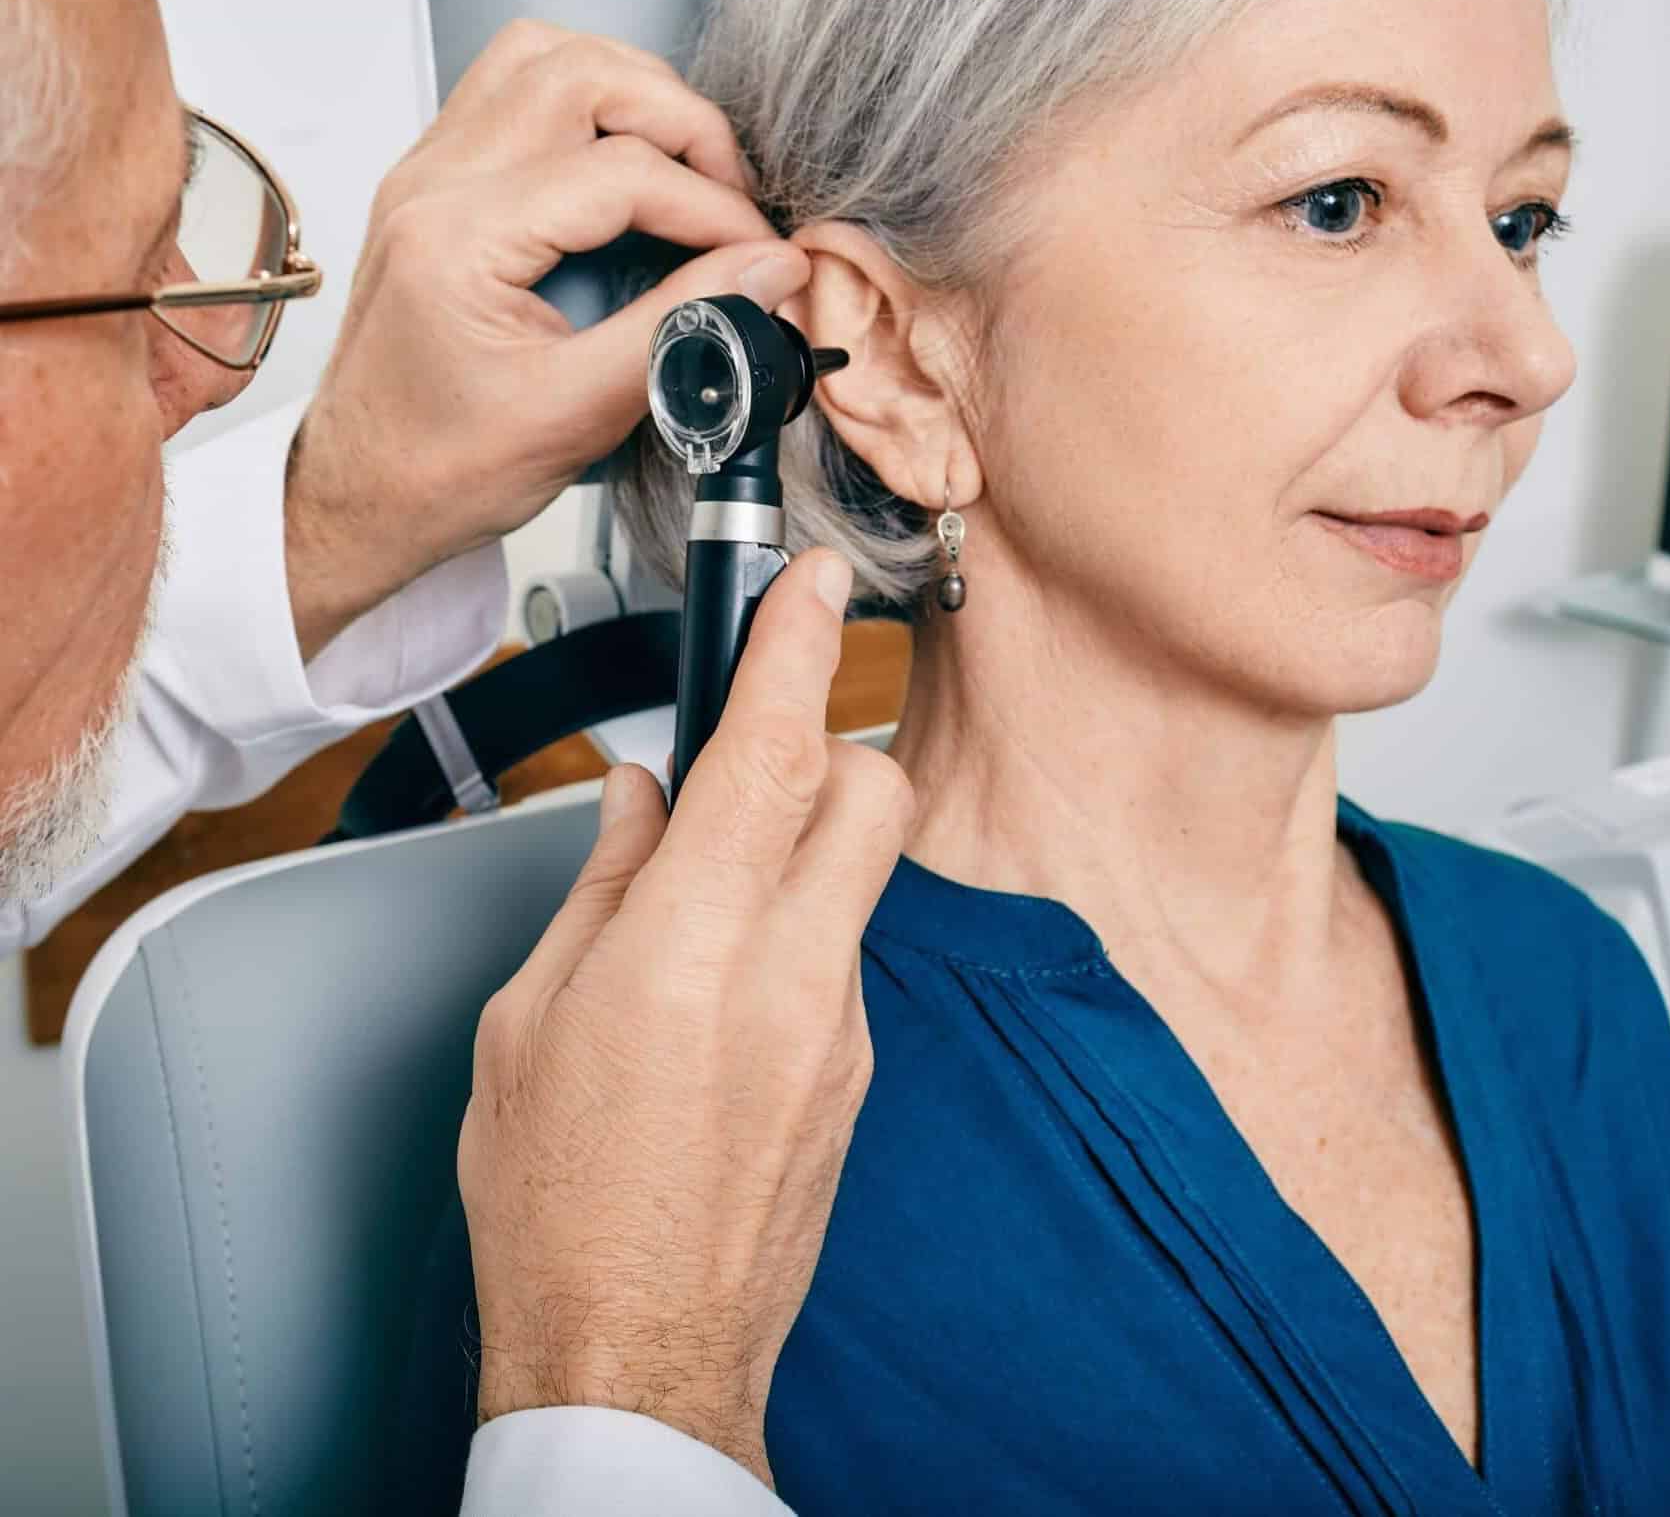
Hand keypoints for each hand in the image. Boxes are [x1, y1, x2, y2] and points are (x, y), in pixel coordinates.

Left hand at [283, 20, 808, 658]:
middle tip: (730, 195)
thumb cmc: (442, 468)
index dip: (713, 207)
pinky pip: (514, 93)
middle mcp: (433, 184)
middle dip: (680, 121)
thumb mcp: (581, 412)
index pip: (621, 172)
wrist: (362, 495)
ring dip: (630, 94)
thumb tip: (767, 270)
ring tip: (685, 168)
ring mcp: (427, 174)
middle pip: (580, 75)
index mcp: (459, 238)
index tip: (761, 254)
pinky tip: (627, 169)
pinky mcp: (435, 184)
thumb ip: (684, 327)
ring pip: (542, 59)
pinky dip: (587, 108)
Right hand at [457, 549, 913, 1485]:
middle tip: (754, 758)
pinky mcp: (862, 1070)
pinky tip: (726, 991)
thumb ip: (603, 886)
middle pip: (867, 791)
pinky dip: (800, 930)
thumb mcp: (532, 1024)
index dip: (793, 647)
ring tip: (707, 908)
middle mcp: (792, 977)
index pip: (770, 753)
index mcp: (692, 950)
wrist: (642, 1359)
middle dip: (823, 742)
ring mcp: (843, 1026)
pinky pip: (848, 951)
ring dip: (802, 847)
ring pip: (861, 873)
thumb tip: (641, 797)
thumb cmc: (560, 1207)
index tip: (810, 580)